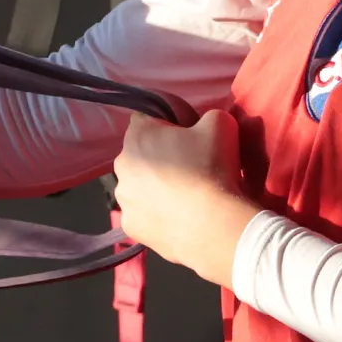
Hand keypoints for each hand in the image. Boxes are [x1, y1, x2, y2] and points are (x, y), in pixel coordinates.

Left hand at [111, 109, 258, 289]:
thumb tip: (202, 125)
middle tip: (189, 170)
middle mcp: (122, 165)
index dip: (168, 126)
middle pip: (140, 154)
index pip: (147, 120)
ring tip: (184, 198)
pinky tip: (177, 217)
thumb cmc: (211, 168)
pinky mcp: (130, 226)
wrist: (212, 225)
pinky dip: (155, 214)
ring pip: (139, 186)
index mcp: (137, 135)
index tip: (187, 139)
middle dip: (159, 157)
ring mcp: (123, 199)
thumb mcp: (220, 124)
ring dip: (155, 188)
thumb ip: (207, 116)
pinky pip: (142, 214)